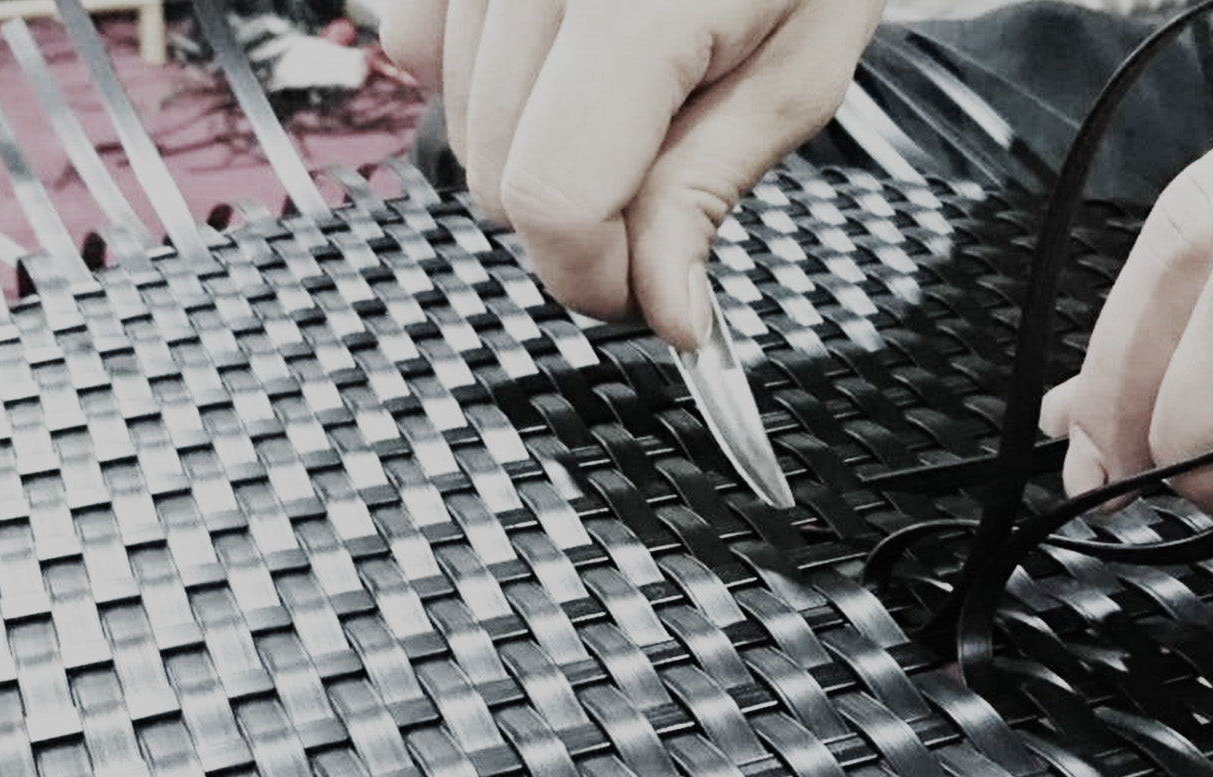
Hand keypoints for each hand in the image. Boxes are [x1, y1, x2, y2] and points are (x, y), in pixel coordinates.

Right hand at [381, 0, 885, 350]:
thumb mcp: (799, 66)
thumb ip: (711, 188)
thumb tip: (668, 309)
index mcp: (632, 6)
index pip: (554, 199)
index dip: (597, 275)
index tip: (647, 292)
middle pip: (495, 177)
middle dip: (577, 219)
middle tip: (658, 179)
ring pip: (453, 122)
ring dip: (533, 142)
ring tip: (626, 84)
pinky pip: (413, 44)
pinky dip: (478, 73)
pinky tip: (557, 50)